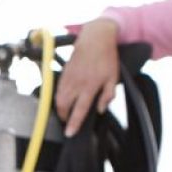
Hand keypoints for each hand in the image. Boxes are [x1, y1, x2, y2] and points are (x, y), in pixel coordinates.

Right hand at [55, 19, 119, 136]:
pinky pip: (57, 90)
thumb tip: (100, 109)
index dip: (74, 123)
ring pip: (58, 99)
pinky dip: (58, 98)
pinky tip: (64, 100)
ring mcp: (68, 78)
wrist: (95, 38)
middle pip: (63, 106)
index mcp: (90, 86)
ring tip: (65, 113)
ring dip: (60, 108)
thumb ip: (108, 95)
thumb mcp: (113, 77)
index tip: (69, 133)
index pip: (79, 110)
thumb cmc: (106, 57)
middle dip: (63, 117)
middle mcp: (77, 83)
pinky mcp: (64, 73)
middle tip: (67, 122)